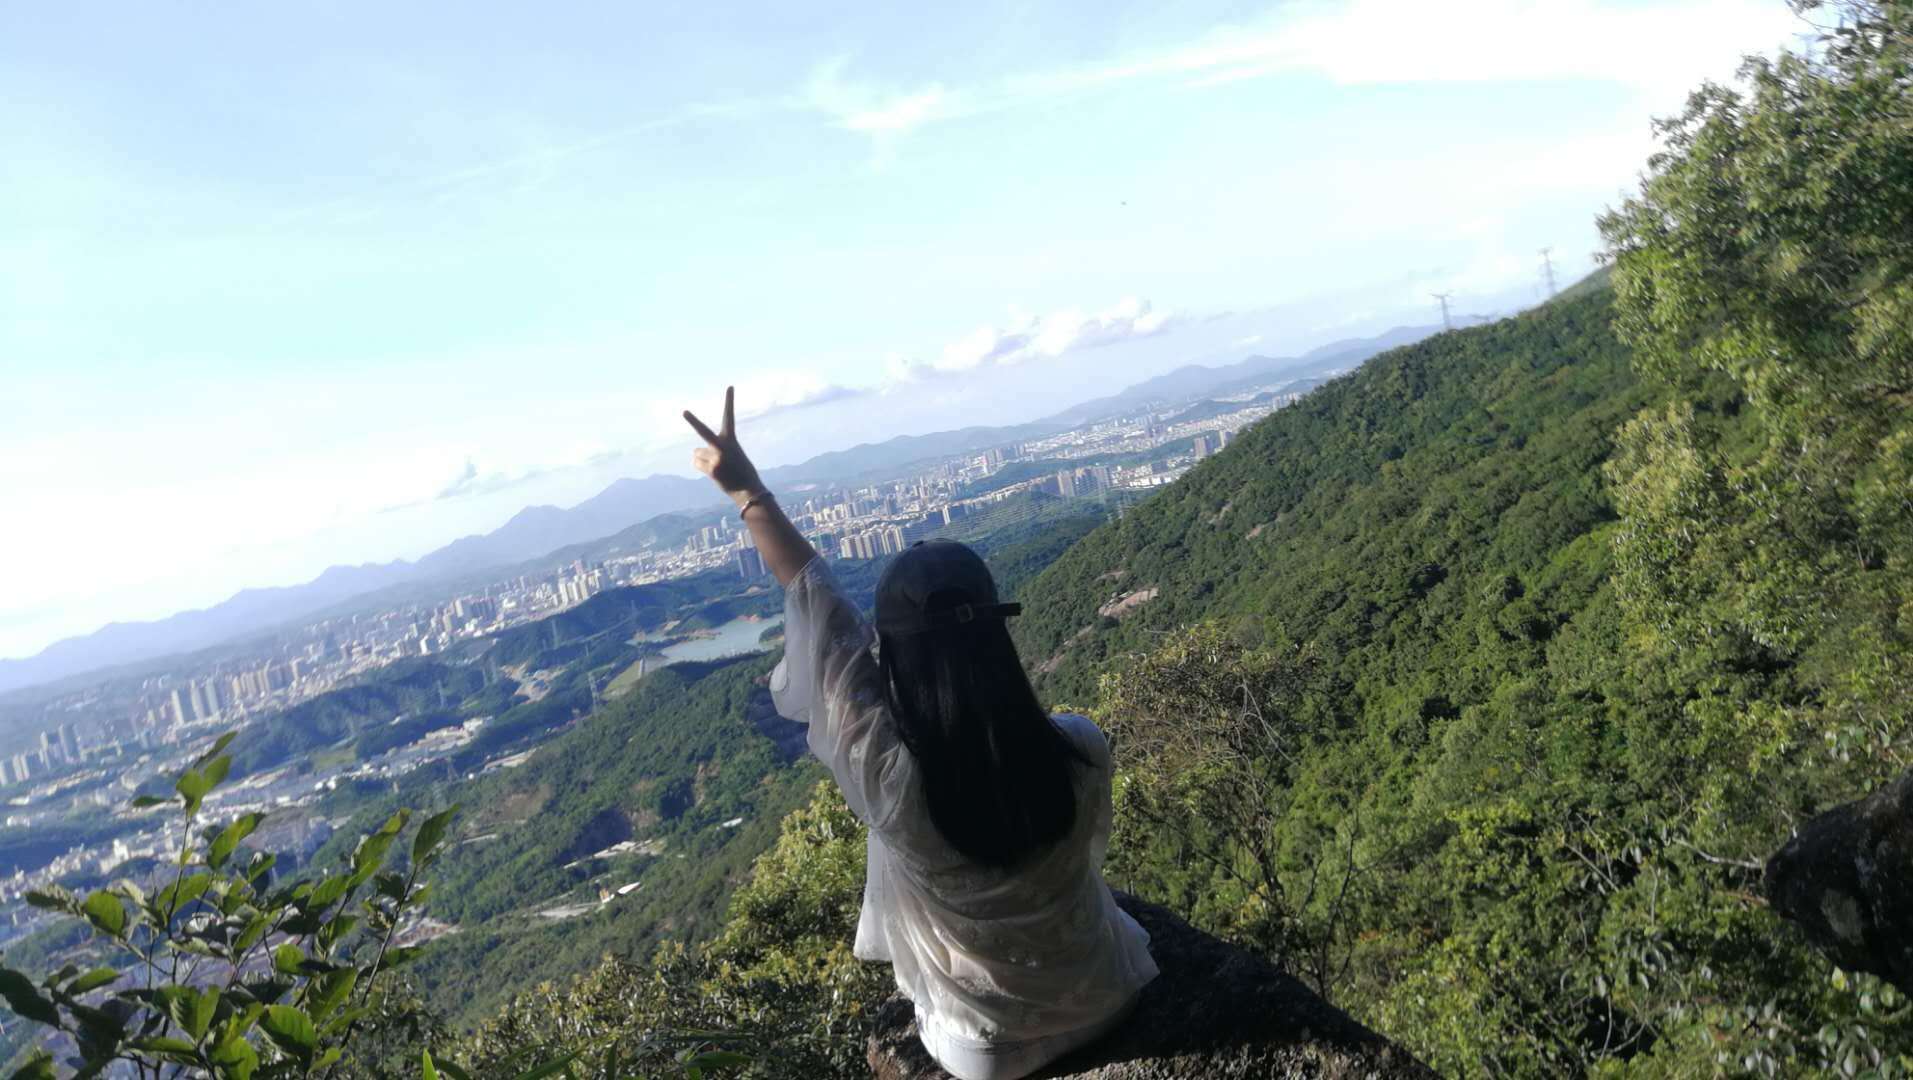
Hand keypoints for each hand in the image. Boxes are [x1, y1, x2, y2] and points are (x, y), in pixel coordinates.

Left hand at [683, 386, 765, 504]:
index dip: (729, 401)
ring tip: (718, 467)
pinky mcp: (711, 470)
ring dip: (703, 459)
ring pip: (698, 453)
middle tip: (683, 411)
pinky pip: (696, 464)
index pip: (729, 417)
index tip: (730, 387)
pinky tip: (714, 473)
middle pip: (703, 431)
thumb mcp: (731, 455)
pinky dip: (702, 467)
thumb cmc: (741, 471)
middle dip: (693, 421)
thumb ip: (714, 449)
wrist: (748, 489)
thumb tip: (694, 452)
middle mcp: (722, 447)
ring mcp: (716, 458)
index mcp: (731, 439)